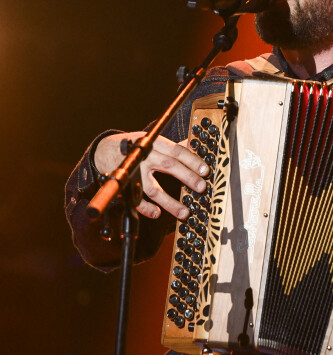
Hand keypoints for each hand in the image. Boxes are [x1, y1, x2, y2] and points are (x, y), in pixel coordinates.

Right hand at [94, 132, 208, 220]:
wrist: (104, 150)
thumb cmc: (134, 146)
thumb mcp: (152, 140)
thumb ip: (171, 146)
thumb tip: (192, 145)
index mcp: (154, 144)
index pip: (177, 151)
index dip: (192, 160)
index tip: (205, 170)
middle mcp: (144, 157)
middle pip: (169, 166)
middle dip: (187, 177)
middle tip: (201, 187)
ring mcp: (134, 173)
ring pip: (153, 189)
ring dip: (170, 202)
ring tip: (185, 212)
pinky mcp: (125, 186)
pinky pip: (135, 200)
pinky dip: (146, 209)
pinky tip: (157, 214)